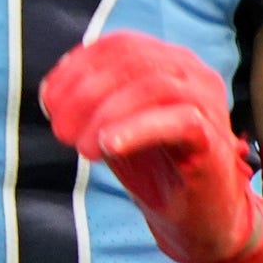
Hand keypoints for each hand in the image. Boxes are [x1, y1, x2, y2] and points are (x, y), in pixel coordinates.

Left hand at [38, 31, 259, 262]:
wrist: (194, 217)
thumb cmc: (155, 167)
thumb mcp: (113, 127)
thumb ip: (88, 104)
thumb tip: (50, 91)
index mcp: (168, 61)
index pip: (119, 45)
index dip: (77, 67)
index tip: (48, 101)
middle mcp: (191, 73)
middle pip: (133, 61)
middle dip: (86, 93)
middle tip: (60, 130)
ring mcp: (206, 103)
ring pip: (154, 86)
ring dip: (106, 114)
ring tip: (82, 147)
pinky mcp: (213, 138)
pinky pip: (181, 121)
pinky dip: (139, 129)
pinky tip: (110, 147)